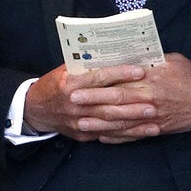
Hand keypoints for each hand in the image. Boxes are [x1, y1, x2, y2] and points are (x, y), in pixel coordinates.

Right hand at [24, 63, 157, 141]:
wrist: (36, 109)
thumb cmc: (54, 84)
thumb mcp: (66, 69)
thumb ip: (88, 66)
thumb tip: (115, 56)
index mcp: (70, 84)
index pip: (100, 77)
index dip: (120, 74)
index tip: (140, 71)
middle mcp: (75, 104)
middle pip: (109, 103)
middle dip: (133, 102)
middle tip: (154, 100)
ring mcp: (79, 122)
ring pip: (111, 122)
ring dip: (134, 121)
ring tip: (154, 118)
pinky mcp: (83, 135)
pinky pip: (108, 135)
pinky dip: (126, 134)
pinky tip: (142, 131)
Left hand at [72, 53, 190, 143]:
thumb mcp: (173, 60)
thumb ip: (149, 60)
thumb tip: (128, 56)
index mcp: (151, 79)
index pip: (119, 81)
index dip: (97, 83)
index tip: (80, 81)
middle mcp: (149, 100)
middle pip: (115, 101)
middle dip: (91, 102)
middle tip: (71, 101)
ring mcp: (152, 118)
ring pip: (121, 122)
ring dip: (99, 124)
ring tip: (80, 123)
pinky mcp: (157, 130)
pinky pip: (133, 136)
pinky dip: (117, 137)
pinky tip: (102, 137)